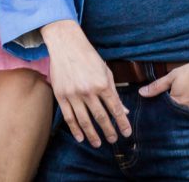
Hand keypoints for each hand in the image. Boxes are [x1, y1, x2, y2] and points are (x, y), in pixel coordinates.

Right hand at [41, 20, 131, 146]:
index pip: (115, 109)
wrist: (67, 45)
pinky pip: (69, 117)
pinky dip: (75, 129)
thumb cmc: (88, 57)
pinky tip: (81, 137)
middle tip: (114, 140)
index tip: (127, 133)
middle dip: (109, 131)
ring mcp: (74, 94)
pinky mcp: (61, 96)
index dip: (122, 123)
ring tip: (98, 143)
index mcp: (102, 84)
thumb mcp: (105, 72)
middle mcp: (88, 91)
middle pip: (101, 117)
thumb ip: (114, 92)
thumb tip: (123, 111)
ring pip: (85, 121)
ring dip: (93, 135)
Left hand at [137, 56, 188, 111]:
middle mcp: (187, 112)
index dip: (167, 110)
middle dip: (179, 115)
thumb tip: (142, 93)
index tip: (170, 105)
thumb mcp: (174, 75)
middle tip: (184, 105)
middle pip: (179, 118)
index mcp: (176, 102)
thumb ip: (157, 86)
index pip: (167, 113)